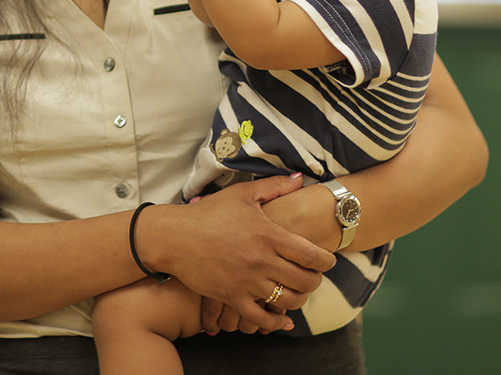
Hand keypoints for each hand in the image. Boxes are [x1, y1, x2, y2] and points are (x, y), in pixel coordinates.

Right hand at [157, 175, 334, 330]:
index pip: (312, 256)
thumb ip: (275, 186)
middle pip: (306, 281)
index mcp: (269, 235)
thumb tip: (301, 179)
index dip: (326, 261)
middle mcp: (262, 261)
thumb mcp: (242, 194)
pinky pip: (261, 319)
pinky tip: (281, 319)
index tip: (326, 261)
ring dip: (299, 299)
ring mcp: (247, 282)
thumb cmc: (208, 213)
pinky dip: (275, 322)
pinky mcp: (232, 297)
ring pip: (288, 301)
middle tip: (312, 276)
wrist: (174, 237)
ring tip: (296, 292)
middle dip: (315, 281)